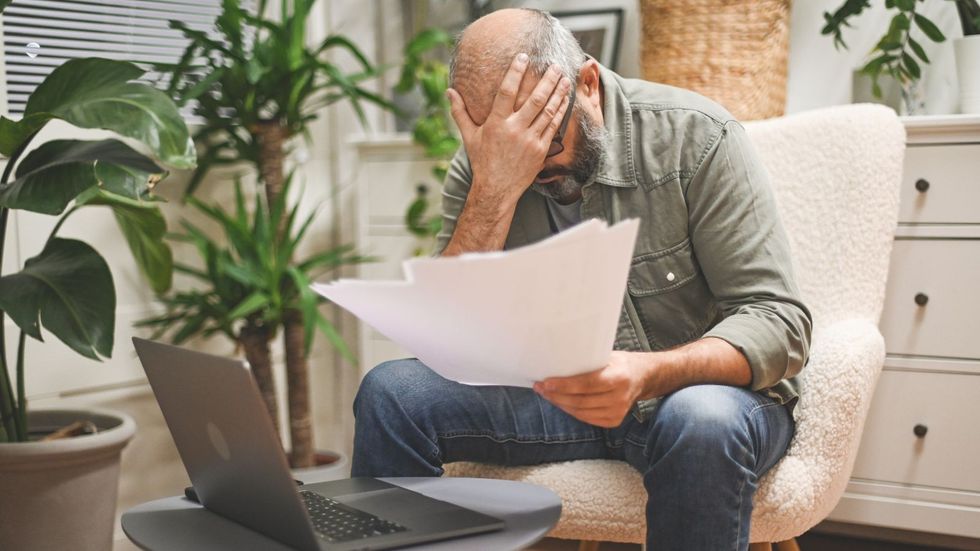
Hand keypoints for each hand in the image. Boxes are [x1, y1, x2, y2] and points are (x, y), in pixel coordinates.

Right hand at [446, 53, 570, 206]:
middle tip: (554, 65)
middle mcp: (514, 130)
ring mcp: (529, 140)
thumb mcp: (469, 136)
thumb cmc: (482, 162)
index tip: (524, 57)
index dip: (515, 72)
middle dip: (547, 80)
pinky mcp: (541, 150)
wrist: (496, 190)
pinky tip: (565, 99)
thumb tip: (449, 92)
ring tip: (564, 78)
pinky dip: (560, 111)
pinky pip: (553, 126)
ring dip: (558, 93)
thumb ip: (460, 112)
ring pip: (548, 111)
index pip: (506, 91)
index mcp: (496, 124)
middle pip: (535, 99)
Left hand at [534, 351, 654, 427]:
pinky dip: (571, 411)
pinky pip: (587, 418)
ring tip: (547, 395)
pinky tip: (561, 403)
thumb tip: (557, 362)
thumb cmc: (621, 363)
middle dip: (556, 396)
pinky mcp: (614, 420)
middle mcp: (620, 397)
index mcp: (619, 377)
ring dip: (560, 404)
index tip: (546, 383)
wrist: (643, 377)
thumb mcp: (608, 356)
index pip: (586, 384)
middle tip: (540, 388)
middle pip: (580, 401)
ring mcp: (618, 412)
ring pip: (581, 412)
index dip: (564, 385)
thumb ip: (588, 361)